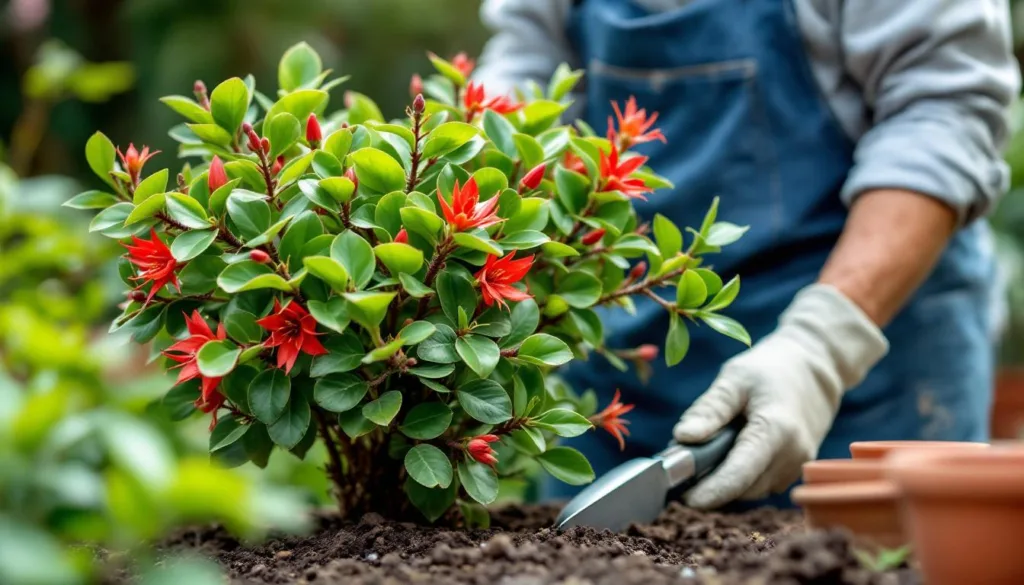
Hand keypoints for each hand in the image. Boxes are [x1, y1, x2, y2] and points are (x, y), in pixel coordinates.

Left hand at [672, 284, 888, 508]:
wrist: (816, 369)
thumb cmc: (772, 369)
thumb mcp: (734, 378)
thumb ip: (710, 410)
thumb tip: (683, 438)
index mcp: (776, 430)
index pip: (739, 474)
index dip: (711, 491)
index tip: (684, 499)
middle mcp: (792, 456)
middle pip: (743, 487)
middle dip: (711, 483)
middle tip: (681, 463)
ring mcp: (798, 465)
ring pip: (751, 490)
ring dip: (725, 480)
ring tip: (705, 451)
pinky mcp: (796, 470)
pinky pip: (761, 483)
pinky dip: (741, 476)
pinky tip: (728, 451)